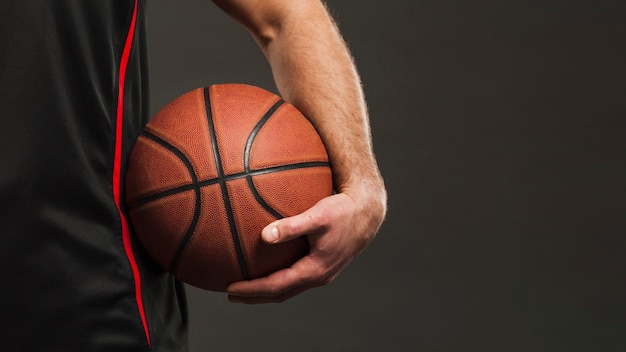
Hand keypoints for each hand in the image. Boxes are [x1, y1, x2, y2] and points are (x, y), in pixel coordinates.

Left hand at [226, 187, 385, 303]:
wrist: (368, 212)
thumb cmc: (343, 211)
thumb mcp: (317, 216)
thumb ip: (291, 226)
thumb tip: (264, 235)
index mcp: (314, 270)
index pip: (276, 286)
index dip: (251, 290)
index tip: (230, 288)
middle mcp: (317, 277)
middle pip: (280, 294)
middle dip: (254, 296)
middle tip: (230, 294)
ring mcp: (321, 273)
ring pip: (288, 288)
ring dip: (265, 290)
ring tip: (244, 286)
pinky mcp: (322, 265)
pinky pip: (295, 278)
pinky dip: (277, 278)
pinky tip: (267, 265)